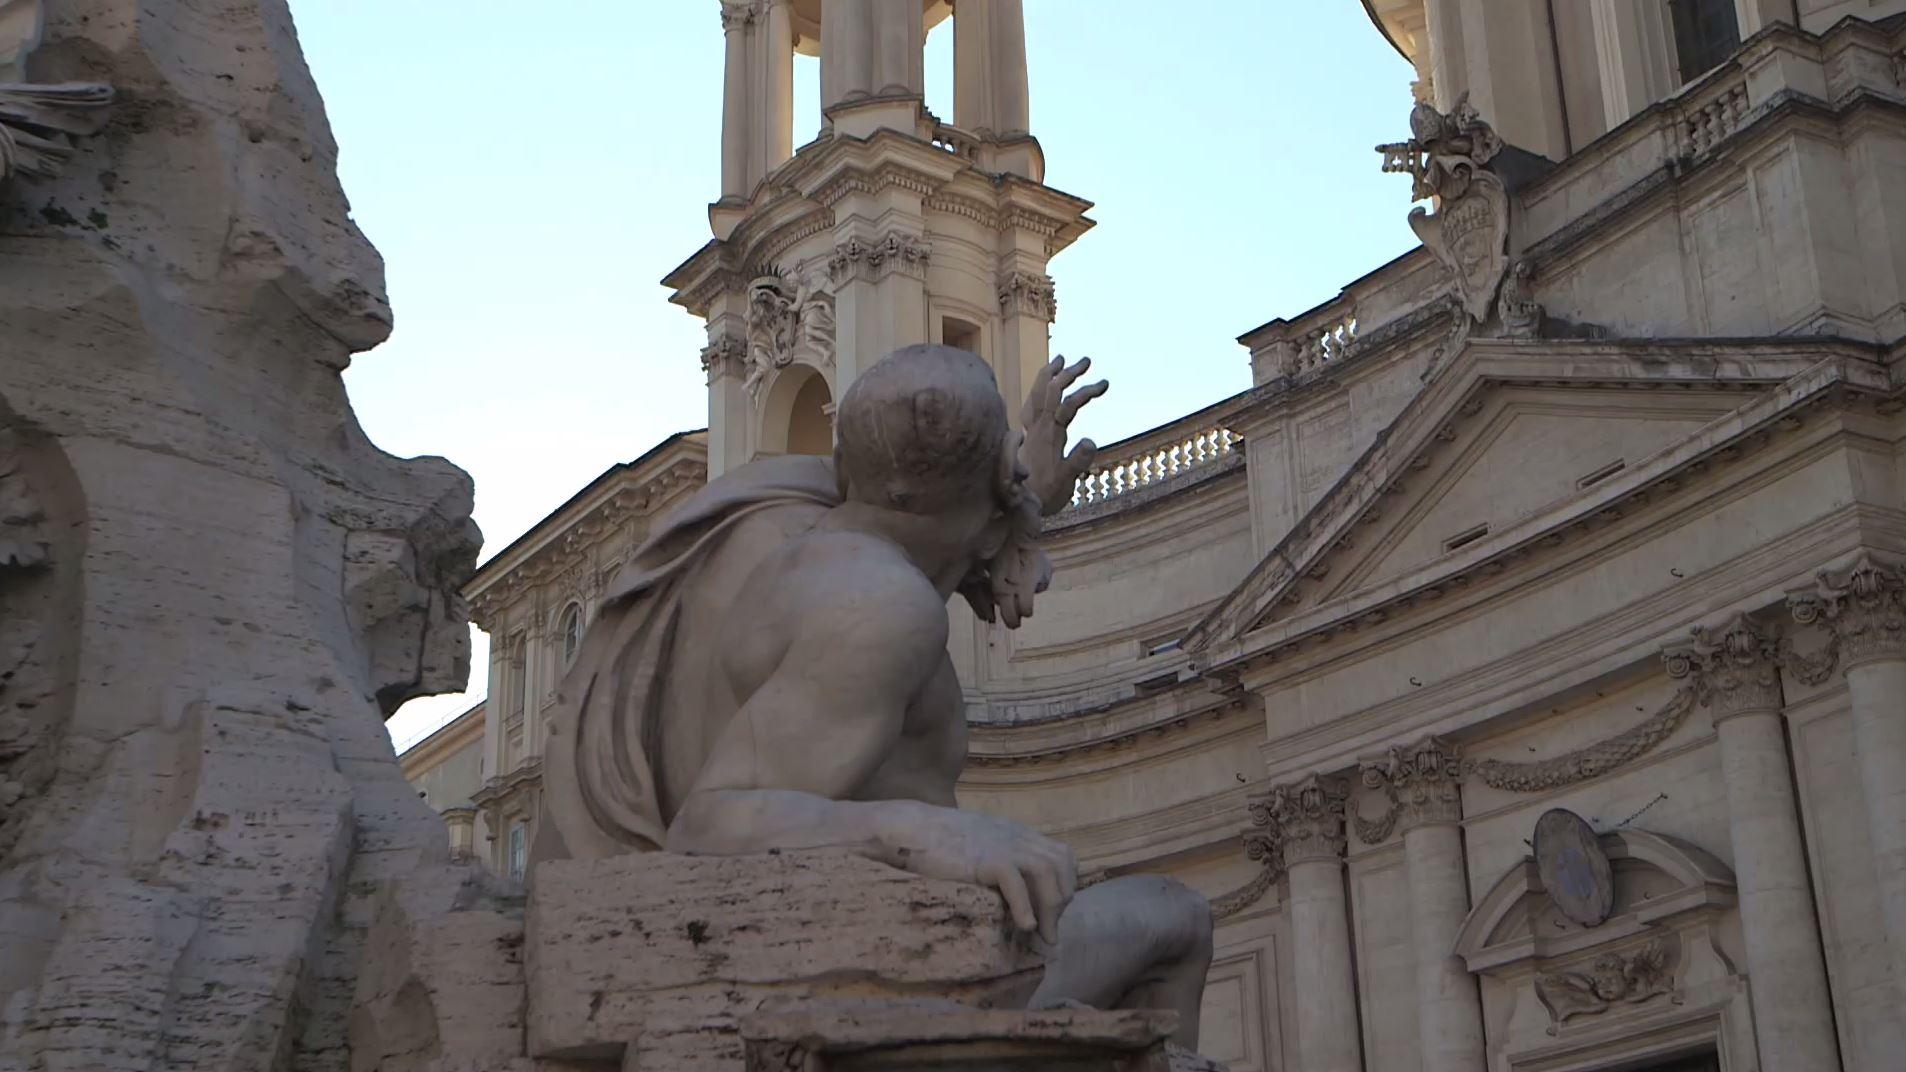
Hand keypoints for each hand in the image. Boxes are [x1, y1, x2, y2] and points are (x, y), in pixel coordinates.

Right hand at [876, 803, 1077, 944]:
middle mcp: (1016, 837)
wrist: (910, 829)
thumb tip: (1011, 891)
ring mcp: (1002, 845)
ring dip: (1050, 908)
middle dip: (1062, 900)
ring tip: (1041, 935)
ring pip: (1046, 872)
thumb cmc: (939, 843)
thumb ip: (1000, 859)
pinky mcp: (984, 858)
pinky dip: (1025, 906)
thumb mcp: (981, 846)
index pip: (1062, 856)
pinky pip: (1015, 881)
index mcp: (1017, 834)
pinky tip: (1025, 926)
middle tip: (1049, 929)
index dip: (1065, 884)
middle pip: (1061, 865)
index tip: (1053, 911)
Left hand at [1019, 356, 1107, 516]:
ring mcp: (1031, 429)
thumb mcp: (1065, 480)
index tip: (1105, 384)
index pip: (1068, 404)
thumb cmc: (1044, 494)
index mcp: (1049, 434)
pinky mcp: (1027, 435)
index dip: (1086, 391)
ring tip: (1061, 359)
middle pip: (1051, 391)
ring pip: (1037, 394)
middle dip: (1068, 373)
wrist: (1017, 506)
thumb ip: (1077, 461)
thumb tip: (1091, 440)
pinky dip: (1039, 391)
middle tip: (1087, 360)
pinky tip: (1044, 389)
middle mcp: (1037, 427)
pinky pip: (1031, 405)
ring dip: (1050, 375)